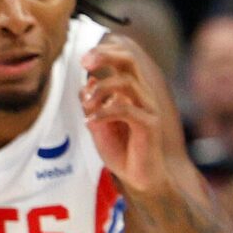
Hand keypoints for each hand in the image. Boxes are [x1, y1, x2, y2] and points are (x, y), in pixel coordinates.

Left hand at [81, 39, 193, 197]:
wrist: (140, 179)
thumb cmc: (122, 152)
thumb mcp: (97, 125)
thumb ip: (92, 104)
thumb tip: (86, 83)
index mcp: (131, 91)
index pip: (123, 59)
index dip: (103, 53)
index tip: (82, 60)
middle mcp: (142, 95)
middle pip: (130, 60)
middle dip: (105, 55)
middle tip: (85, 61)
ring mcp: (148, 109)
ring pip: (126, 83)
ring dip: (100, 89)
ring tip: (87, 105)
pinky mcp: (149, 125)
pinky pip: (126, 109)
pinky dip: (104, 113)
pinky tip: (90, 122)